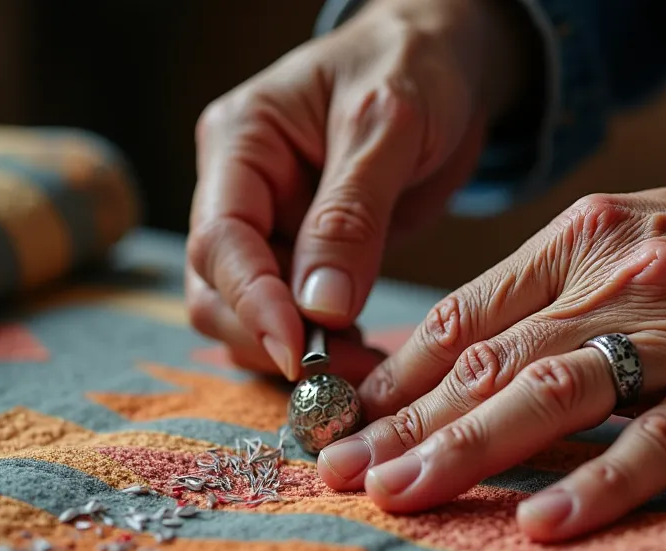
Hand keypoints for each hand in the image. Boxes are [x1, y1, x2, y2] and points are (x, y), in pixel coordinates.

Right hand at [185, 0, 533, 381]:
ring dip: (297, 354)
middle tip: (342, 378)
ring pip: (249, 315)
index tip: (298, 354)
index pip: (220, 239)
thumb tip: (320, 310)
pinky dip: (323, 347)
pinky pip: (295, 316)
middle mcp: (239, 188)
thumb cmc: (416, 64)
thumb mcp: (390, 126)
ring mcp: (269, 225)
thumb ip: (352, 215)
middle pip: (217, 291)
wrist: (448, 57)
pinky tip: (365, 356)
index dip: (253, 304)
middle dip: (270, 340)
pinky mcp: (303, 254)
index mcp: (240, 141)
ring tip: (364, 372)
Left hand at [316, 145, 665, 541]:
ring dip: (467, 447)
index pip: (462, 317)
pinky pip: (659, 442)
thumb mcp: (632, 236)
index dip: (395, 376)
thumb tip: (455, 355)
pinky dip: (599, 483)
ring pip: (551, 393)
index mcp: (578, 243)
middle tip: (340, 473)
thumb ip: (548, 292)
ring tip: (403, 493)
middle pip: (486, 360)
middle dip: (404, 422)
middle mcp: (614, 281)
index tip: (341, 423)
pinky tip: (545, 523)